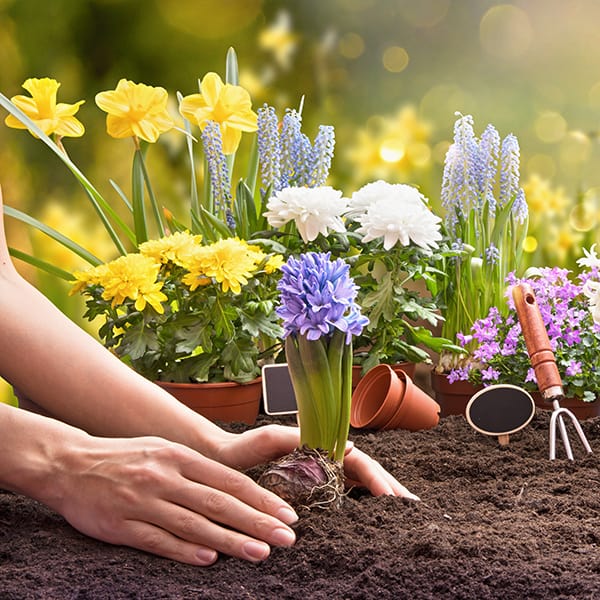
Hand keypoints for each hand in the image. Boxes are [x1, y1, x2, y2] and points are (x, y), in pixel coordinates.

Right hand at [51, 435, 298, 565]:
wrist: (71, 463)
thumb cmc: (126, 457)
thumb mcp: (164, 450)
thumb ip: (196, 470)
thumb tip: (235, 490)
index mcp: (178, 456)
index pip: (229, 480)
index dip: (260, 498)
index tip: (286, 513)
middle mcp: (165, 477)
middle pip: (219, 503)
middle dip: (257, 521)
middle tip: (287, 536)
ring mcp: (143, 501)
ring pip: (195, 524)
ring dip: (230, 541)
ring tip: (260, 552)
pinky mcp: (121, 525)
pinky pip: (159, 541)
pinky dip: (185, 551)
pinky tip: (210, 561)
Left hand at [213, 424, 418, 500]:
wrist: (220, 458)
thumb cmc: (242, 446)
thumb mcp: (272, 438)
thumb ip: (303, 440)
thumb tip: (349, 447)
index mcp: (318, 445)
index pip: (357, 461)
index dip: (377, 479)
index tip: (393, 498)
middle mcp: (322, 457)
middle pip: (364, 472)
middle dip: (389, 488)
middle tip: (412, 507)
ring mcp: (317, 472)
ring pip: (357, 484)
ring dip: (380, 496)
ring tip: (402, 513)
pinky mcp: (308, 486)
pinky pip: (341, 494)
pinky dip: (361, 503)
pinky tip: (373, 516)